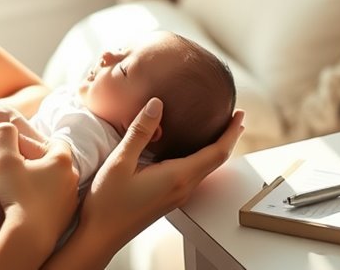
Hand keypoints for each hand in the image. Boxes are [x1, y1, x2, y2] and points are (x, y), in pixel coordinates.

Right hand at [0, 122, 78, 250]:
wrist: (29, 236)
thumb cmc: (19, 196)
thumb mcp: (6, 161)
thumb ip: (5, 137)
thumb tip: (4, 126)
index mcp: (62, 160)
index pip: (53, 142)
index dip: (35, 144)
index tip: (22, 151)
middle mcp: (72, 177)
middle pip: (55, 162)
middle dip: (38, 162)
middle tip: (20, 169)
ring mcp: (72, 198)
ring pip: (57, 182)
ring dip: (43, 181)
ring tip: (24, 188)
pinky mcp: (68, 216)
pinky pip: (57, 200)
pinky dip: (45, 199)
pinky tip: (30, 205)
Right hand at [81, 98, 244, 247]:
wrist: (100, 235)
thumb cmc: (108, 202)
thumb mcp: (120, 161)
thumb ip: (141, 132)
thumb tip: (156, 104)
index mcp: (177, 177)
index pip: (216, 153)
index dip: (230, 133)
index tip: (239, 114)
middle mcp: (183, 188)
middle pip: (216, 161)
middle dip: (228, 138)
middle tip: (233, 117)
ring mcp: (177, 195)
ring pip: (206, 168)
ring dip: (216, 148)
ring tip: (217, 129)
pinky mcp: (169, 198)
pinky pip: (194, 174)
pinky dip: (201, 157)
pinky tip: (191, 150)